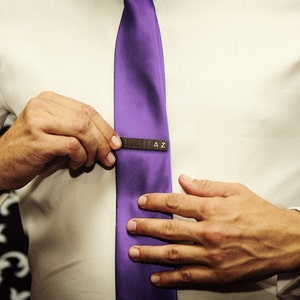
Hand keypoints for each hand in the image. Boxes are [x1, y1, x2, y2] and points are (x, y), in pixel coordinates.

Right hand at [0, 91, 121, 189]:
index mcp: (48, 100)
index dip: (105, 127)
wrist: (0, 164)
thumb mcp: (53, 131)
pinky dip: (80, 157)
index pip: (86, 109)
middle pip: (86, 118)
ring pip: (82, 130)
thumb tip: (107, 140)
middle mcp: (42, 106)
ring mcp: (38, 121)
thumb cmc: (29, 149)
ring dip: (93, 150)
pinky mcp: (38, 140)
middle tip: (109, 156)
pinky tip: (76, 164)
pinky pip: (73, 146)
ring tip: (89, 161)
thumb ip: (75, 129)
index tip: (115, 141)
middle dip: (103, 140)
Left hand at [127, 175, 299, 289]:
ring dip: (149, 252)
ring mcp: (211, 256)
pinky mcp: (217, 274)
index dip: (155, 202)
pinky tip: (155, 277)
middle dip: (145, 227)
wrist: (284, 240)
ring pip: (172, 254)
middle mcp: (208, 233)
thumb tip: (183, 180)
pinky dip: (169, 278)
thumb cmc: (260, 214)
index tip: (142, 202)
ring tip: (133, 250)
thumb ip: (206, 186)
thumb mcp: (235, 191)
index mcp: (212, 210)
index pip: (175, 204)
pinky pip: (188, 277)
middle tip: (130, 225)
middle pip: (168, 229)